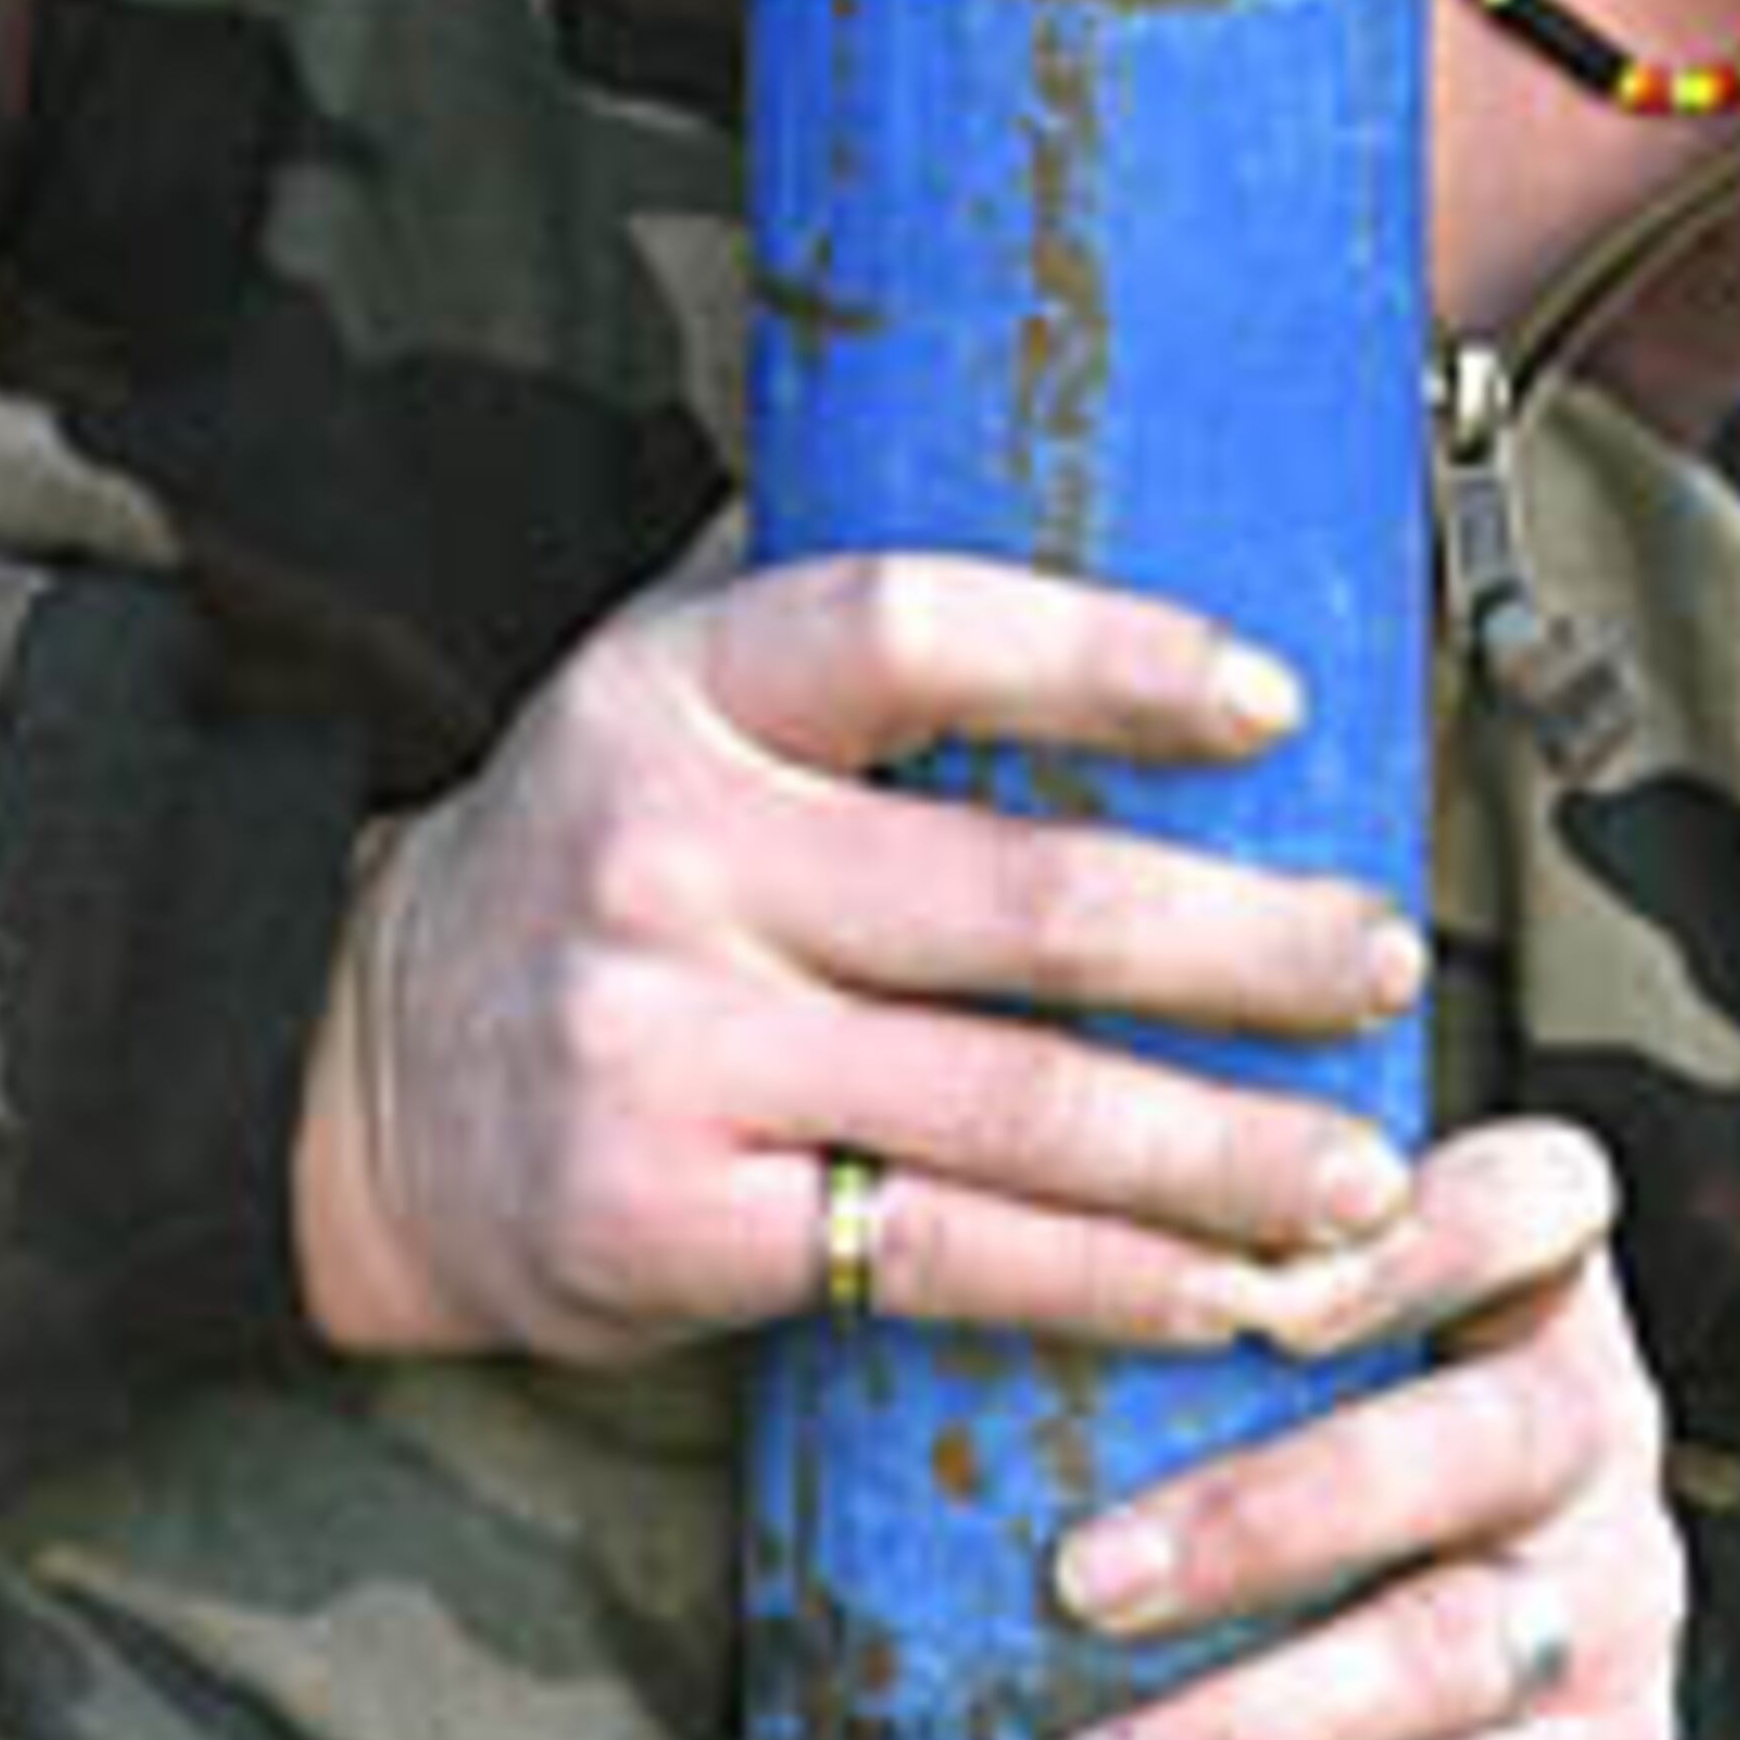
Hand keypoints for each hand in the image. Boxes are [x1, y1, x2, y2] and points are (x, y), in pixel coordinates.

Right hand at [292, 544, 1427, 1368]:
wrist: (349, 1087)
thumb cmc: (595, 862)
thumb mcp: (663, 683)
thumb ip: (835, 597)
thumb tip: (1080, 444)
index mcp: (680, 690)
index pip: (908, 632)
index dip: (1105, 658)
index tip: (1279, 699)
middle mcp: (667, 862)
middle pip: (1017, 901)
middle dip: (1245, 947)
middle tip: (1390, 961)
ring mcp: (663, 1053)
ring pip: (1011, 1108)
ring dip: (1222, 1152)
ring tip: (1365, 1169)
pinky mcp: (668, 1226)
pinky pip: (940, 1259)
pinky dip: (1110, 1286)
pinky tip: (1232, 1295)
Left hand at [1032, 1117, 1686, 1739]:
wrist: (1493, 1716)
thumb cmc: (1317, 1468)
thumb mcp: (1298, 1359)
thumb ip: (1186, 1292)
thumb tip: (923, 1234)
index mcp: (1530, 1284)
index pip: (1536, 1201)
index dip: (1425, 1238)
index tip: (1267, 1299)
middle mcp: (1599, 1425)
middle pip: (1485, 1443)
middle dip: (1276, 1516)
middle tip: (1082, 1584)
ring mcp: (1616, 1601)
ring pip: (1463, 1650)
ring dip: (1258, 1725)